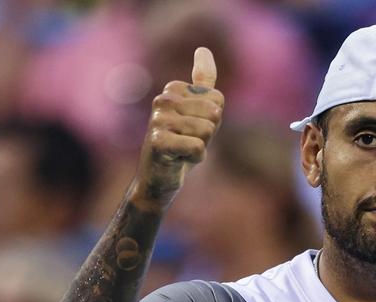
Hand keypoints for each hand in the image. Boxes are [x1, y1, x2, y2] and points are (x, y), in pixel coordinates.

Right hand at [131, 47, 223, 209]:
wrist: (157, 179)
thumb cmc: (179, 144)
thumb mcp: (196, 111)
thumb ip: (202, 82)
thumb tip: (203, 49)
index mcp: (173, 89)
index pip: (218, 99)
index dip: (212, 121)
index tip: (192, 129)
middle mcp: (162, 99)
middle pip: (214, 113)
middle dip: (208, 134)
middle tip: (187, 142)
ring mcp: (157, 119)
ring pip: (207, 130)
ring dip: (200, 148)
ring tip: (181, 150)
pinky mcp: (157, 141)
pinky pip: (198, 147)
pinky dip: (194, 159)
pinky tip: (178, 160)